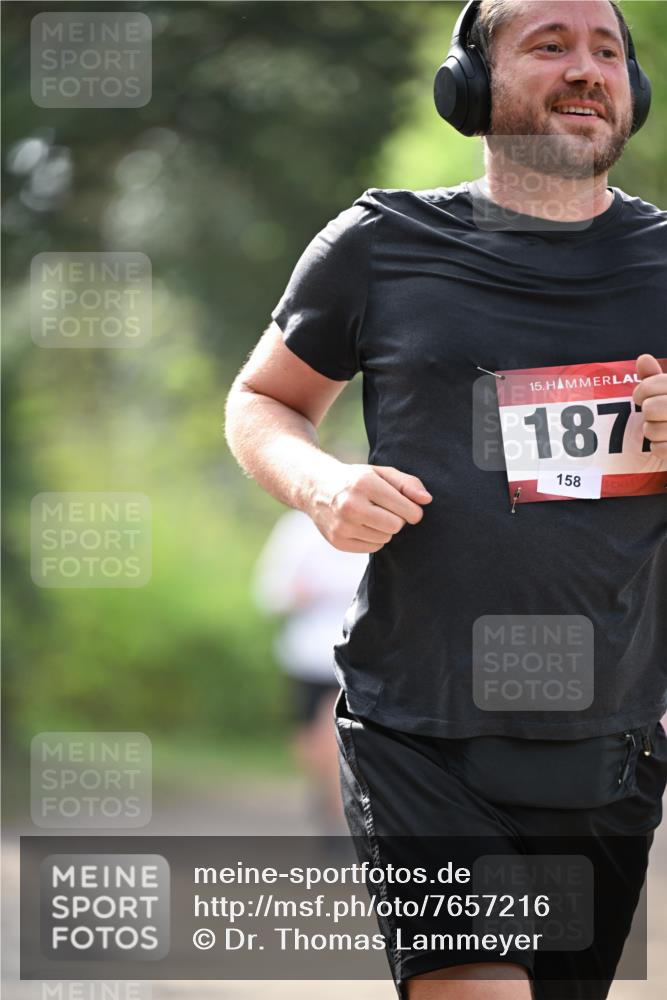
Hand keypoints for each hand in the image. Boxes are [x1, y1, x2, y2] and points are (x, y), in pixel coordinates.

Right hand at [308, 463, 431, 552]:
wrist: (315, 487)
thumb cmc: (355, 479)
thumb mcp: (380, 473)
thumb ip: (407, 483)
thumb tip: (427, 500)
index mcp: (365, 484)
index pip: (407, 511)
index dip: (413, 511)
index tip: (408, 507)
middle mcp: (351, 505)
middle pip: (396, 527)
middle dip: (397, 519)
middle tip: (385, 510)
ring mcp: (342, 526)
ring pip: (385, 539)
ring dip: (384, 530)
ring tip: (371, 516)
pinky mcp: (338, 541)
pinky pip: (372, 548)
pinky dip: (372, 539)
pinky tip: (361, 525)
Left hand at [633, 354, 666, 459]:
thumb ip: (655, 377)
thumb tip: (643, 359)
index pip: (654, 384)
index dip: (642, 390)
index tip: (642, 396)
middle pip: (650, 408)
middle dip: (648, 411)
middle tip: (654, 413)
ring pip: (652, 430)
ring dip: (652, 431)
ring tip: (663, 427)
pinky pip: (659, 449)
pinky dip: (659, 448)